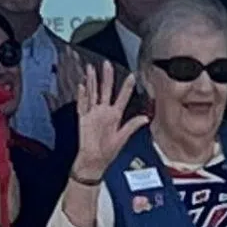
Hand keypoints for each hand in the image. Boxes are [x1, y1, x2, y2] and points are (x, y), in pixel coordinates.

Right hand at [66, 54, 135, 185]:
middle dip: (106, 77)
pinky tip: (82, 86)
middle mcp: (104, 112)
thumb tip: (145, 118)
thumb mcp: (123, 138)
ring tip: (91, 69)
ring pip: (92, 94)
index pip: (122, 98)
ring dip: (91, 81)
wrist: (94, 162)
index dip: (127, 87)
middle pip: (105, 91)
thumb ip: (132, 126)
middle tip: (107, 64)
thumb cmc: (108, 152)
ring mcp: (93, 114)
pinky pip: (82, 105)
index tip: (132, 76)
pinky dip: (82, 96)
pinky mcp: (83, 120)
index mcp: (115, 116)